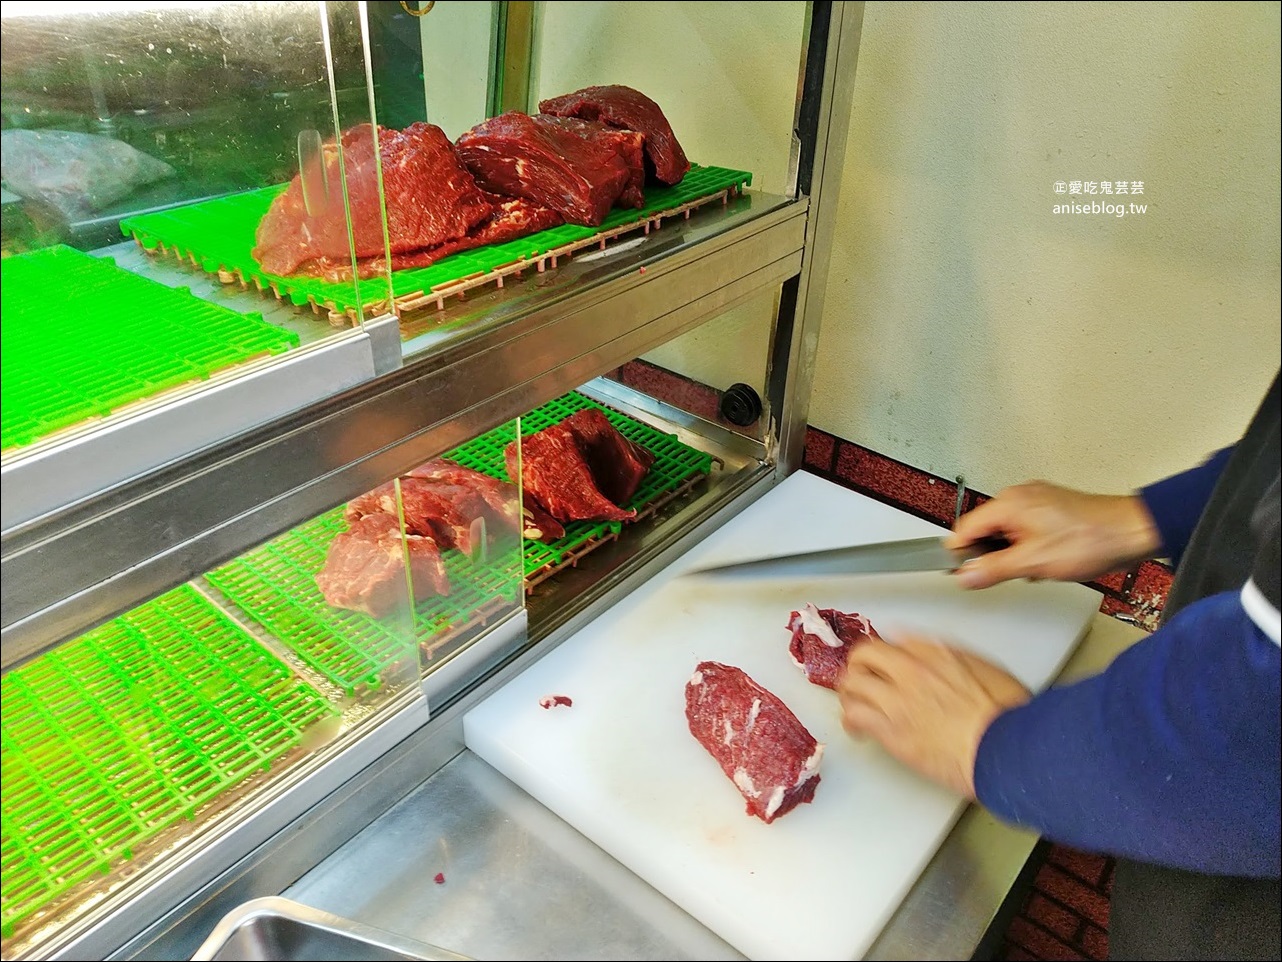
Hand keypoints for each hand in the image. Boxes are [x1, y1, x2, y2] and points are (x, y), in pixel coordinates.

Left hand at [836, 634, 1030, 797]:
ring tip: (856, 704)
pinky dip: (851, 721)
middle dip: (860, 665)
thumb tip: (939, 654)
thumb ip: (957, 656)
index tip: (885, 662)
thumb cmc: (1007, 715)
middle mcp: (910, 668)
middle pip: (865, 653)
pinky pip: (854, 716)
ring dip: (851, 693)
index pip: (894, 638)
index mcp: (936, 651)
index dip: (887, 652)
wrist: (1005, 748)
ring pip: (851, 683)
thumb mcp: (988, 668)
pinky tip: (858, 729)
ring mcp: (897, 698)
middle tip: (862, 678)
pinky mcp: (890, 730)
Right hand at [945, 481, 1161, 588]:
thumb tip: (965, 575)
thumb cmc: (1091, 539)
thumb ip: (993, 569)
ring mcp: (1037, 501)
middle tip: (1010, 571)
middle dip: (993, 555)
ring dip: (1013, 553)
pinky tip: (1048, 559)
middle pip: (985, 530)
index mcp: (1009, 503)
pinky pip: (1025, 530)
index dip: (960, 554)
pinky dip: (1029, 547)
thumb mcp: (1033, 563)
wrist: (1132, 532)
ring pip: (1006, 532)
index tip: (961, 572)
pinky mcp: (1051, 509)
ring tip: (1037, 565)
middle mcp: (1020, 496)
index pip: (964, 529)